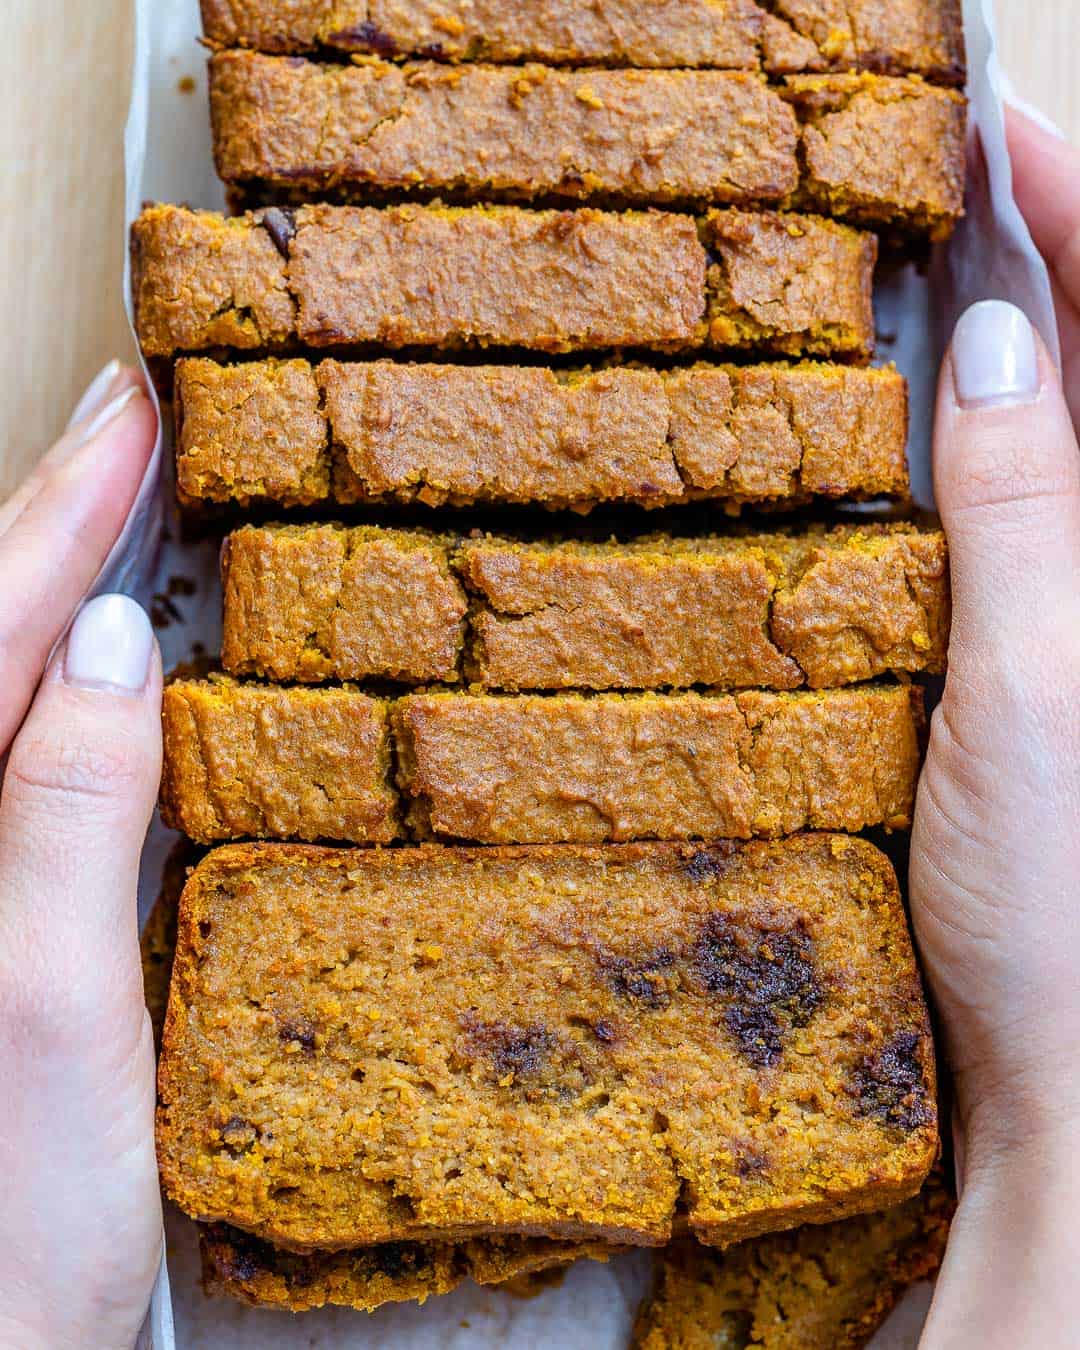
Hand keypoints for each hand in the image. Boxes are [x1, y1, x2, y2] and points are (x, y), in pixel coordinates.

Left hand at [0, 363, 161, 1349]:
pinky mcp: (0, 913)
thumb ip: (62, 810)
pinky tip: (112, 653)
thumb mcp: (46, 1009)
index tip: (132, 413)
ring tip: (117, 497)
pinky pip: (31, 759)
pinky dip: (74, 683)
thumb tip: (106, 645)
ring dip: (58, 582)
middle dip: (54, 515)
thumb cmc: (1, 1218)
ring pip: (3, 687)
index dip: (67, 510)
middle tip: (123, 417)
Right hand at [913, 109, 1079, 1346]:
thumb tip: (993, 343)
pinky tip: (902, 418)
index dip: (1075, 208)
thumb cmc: (1064, 912)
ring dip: (997, 340)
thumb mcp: (1031, 694)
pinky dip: (960, 445)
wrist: (1063, 1072)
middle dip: (1036, 251)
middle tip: (937, 168)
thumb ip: (1021, 511)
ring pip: (1055, 430)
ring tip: (914, 260)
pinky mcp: (1035, 651)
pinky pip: (1010, 511)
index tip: (987, 123)